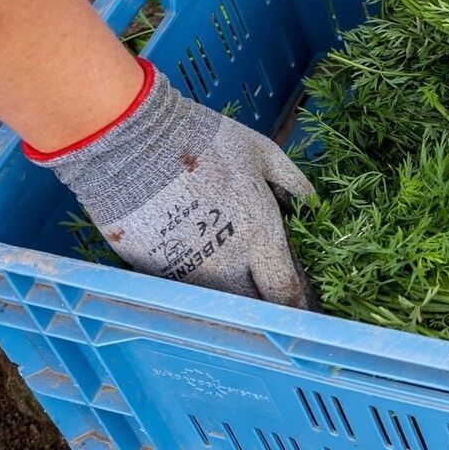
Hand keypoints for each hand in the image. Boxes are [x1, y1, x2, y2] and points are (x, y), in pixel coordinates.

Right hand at [25, 60, 318, 308]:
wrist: (135, 144)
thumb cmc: (206, 142)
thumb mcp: (263, 152)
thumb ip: (293, 182)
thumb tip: (313, 204)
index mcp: (259, 235)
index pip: (285, 291)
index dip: (296, 304)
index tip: (300, 306)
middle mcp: (228, 263)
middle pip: (252, 306)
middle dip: (262, 305)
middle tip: (265, 295)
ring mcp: (188, 271)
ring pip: (216, 300)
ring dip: (228, 297)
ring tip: (232, 280)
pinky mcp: (154, 271)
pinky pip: (183, 287)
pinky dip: (193, 283)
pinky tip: (196, 265)